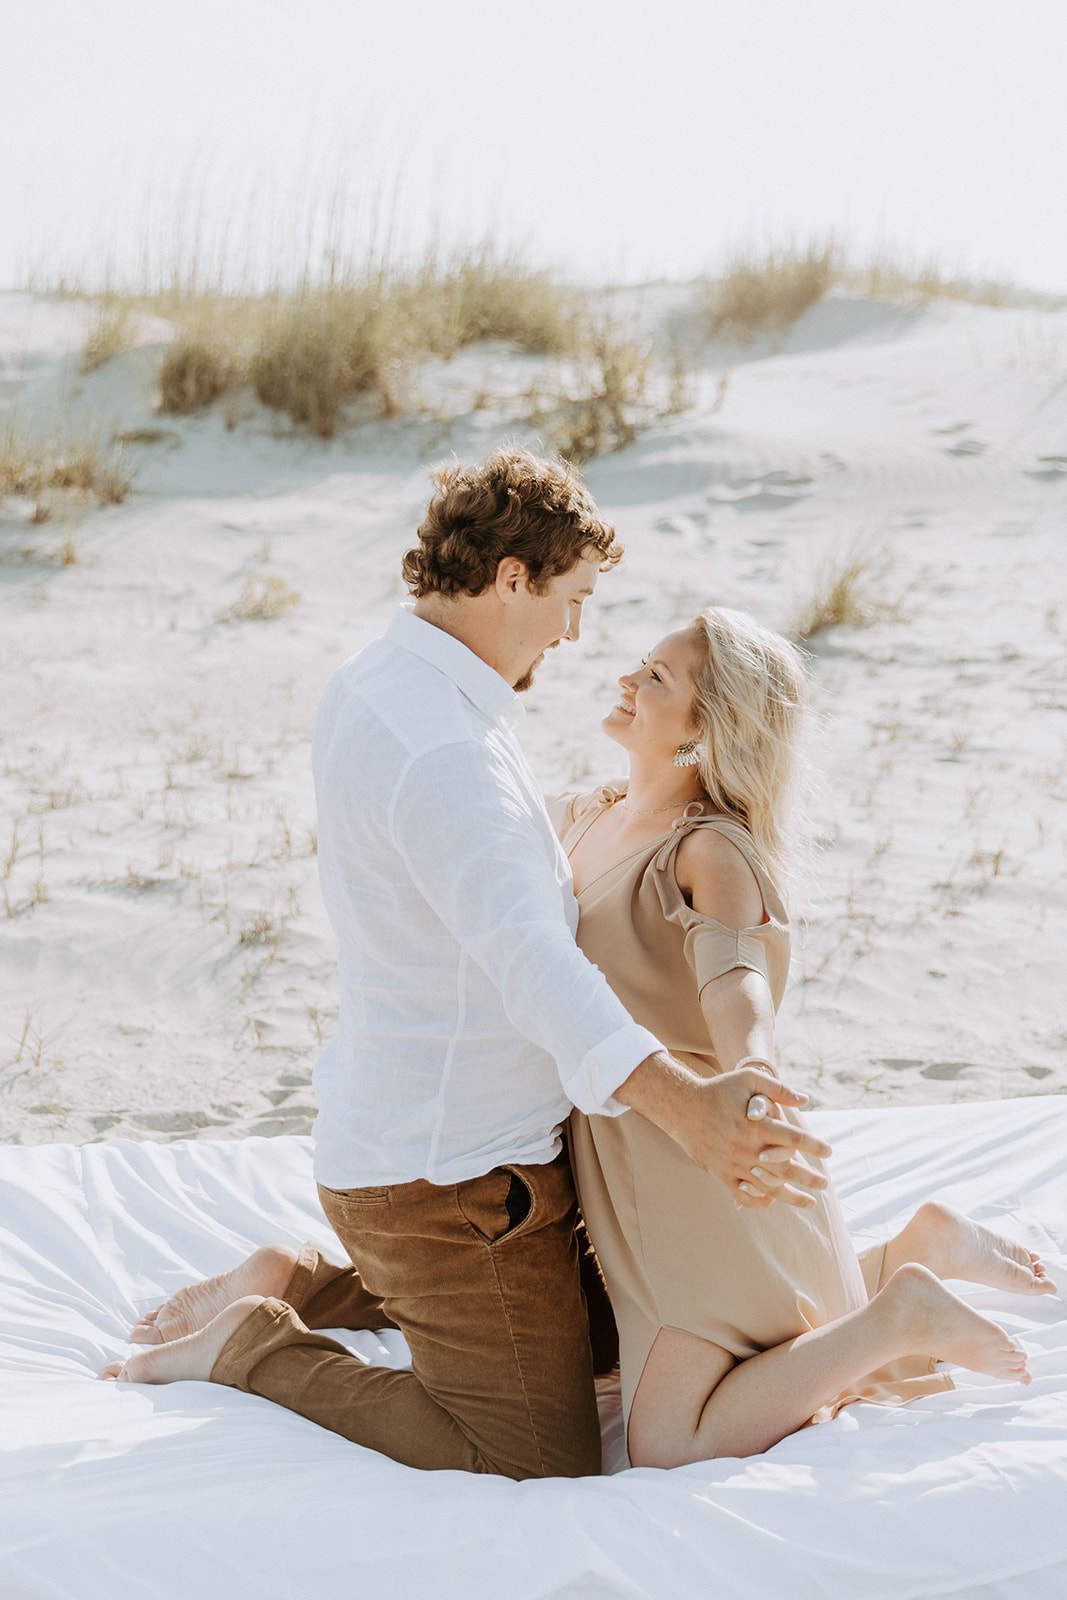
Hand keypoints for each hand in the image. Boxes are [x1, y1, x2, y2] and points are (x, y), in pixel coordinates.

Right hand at [672, 1066, 830, 1208]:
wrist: (681, 1106)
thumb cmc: (718, 1089)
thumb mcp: (748, 1079)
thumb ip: (778, 1089)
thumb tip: (805, 1100)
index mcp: (756, 1126)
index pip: (794, 1139)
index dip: (814, 1146)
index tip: (829, 1152)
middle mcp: (747, 1148)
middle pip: (786, 1169)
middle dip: (810, 1178)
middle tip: (825, 1184)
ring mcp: (733, 1164)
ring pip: (768, 1187)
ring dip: (791, 1196)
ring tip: (809, 1202)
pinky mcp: (720, 1173)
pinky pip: (743, 1194)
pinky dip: (760, 1200)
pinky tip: (773, 1201)